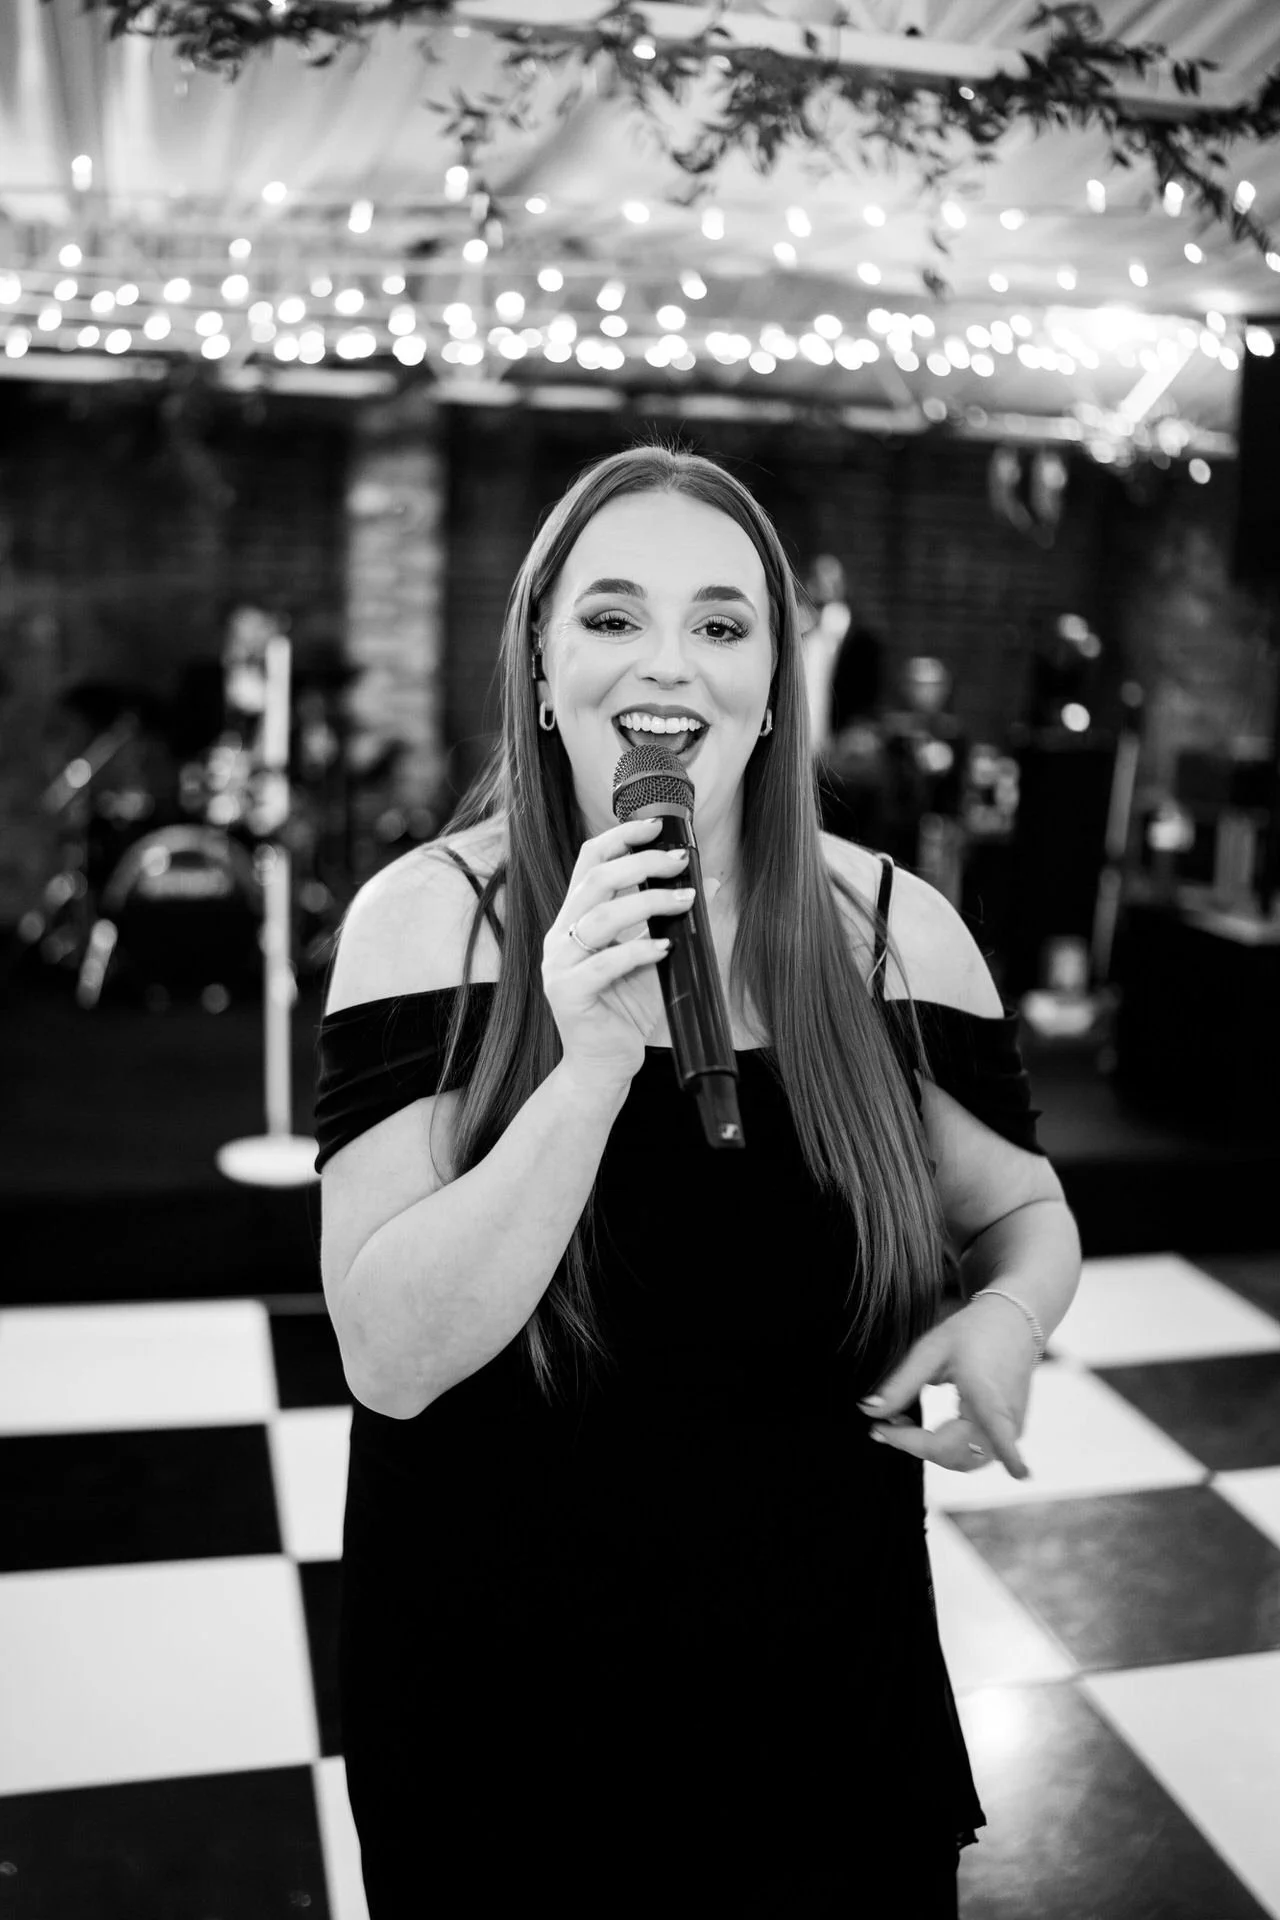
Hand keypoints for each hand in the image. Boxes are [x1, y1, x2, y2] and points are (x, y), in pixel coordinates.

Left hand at [857, 1298, 1038, 1479]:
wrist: (1016, 1321)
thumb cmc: (975, 1331)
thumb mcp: (931, 1350)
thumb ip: (901, 1384)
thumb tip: (869, 1409)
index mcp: (986, 1402)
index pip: (946, 1446)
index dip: (909, 1444)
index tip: (878, 1430)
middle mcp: (1005, 1424)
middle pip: (952, 1458)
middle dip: (915, 1446)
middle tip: (886, 1423)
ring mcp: (1012, 1431)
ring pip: (964, 1462)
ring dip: (932, 1451)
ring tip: (904, 1423)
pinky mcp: (1011, 1432)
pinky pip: (975, 1453)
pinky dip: (948, 1449)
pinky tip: (927, 1428)